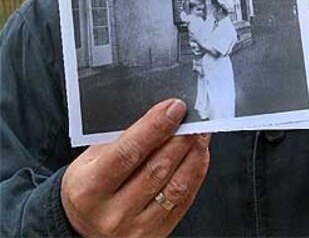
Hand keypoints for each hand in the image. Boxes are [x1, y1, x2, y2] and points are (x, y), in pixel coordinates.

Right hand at [61, 99, 209, 236]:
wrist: (84, 228)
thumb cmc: (88, 186)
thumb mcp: (90, 160)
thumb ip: (120, 139)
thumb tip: (158, 114)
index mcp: (89, 187)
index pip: (128, 152)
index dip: (155, 127)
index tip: (174, 107)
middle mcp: (112, 212)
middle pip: (156, 168)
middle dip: (180, 137)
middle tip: (194, 116)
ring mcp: (135, 228)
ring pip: (175, 186)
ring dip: (193, 154)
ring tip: (200, 133)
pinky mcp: (155, 236)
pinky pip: (183, 202)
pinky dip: (195, 174)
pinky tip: (198, 155)